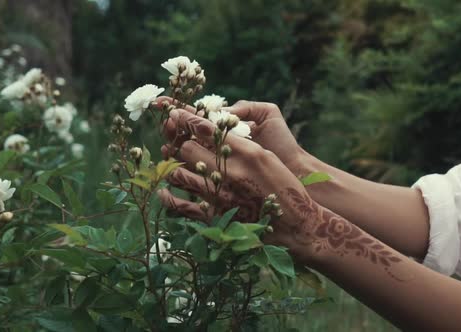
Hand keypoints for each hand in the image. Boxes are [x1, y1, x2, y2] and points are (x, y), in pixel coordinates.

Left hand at [157, 108, 318, 259]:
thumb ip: (241, 144)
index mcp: (244, 153)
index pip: (207, 129)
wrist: (296, 224)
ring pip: (180, 174)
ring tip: (171, 159)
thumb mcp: (267, 158)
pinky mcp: (213, 216)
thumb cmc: (285, 187)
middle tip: (174, 137)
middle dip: (179, 140)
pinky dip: (168, 197)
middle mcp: (229, 172)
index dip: (186, 118)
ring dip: (172, 164)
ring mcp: (218, 195)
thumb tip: (217, 133)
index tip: (174, 113)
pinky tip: (164, 190)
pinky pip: (180, 205)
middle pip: (188, 149)